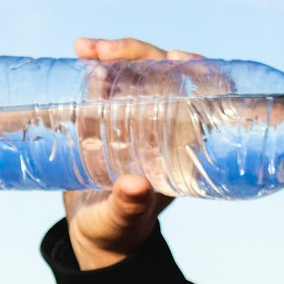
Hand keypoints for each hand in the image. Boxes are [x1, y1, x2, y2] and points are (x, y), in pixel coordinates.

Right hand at [62, 36, 199, 269]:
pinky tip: (79, 53)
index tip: (175, 56)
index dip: (198, 69)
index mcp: (182, 146)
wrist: (93, 235)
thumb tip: (136, 186)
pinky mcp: (110, 117)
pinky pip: (110, 82)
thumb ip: (130, 206)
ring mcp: (137, 118)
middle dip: (139, 52)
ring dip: (114, 54)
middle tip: (105, 51)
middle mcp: (165, 126)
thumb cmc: (118, 232)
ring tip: (84, 48)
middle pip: (164, 74)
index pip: (204, 96)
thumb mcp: (123, 219)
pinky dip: (96, 64)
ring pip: (135, 72)